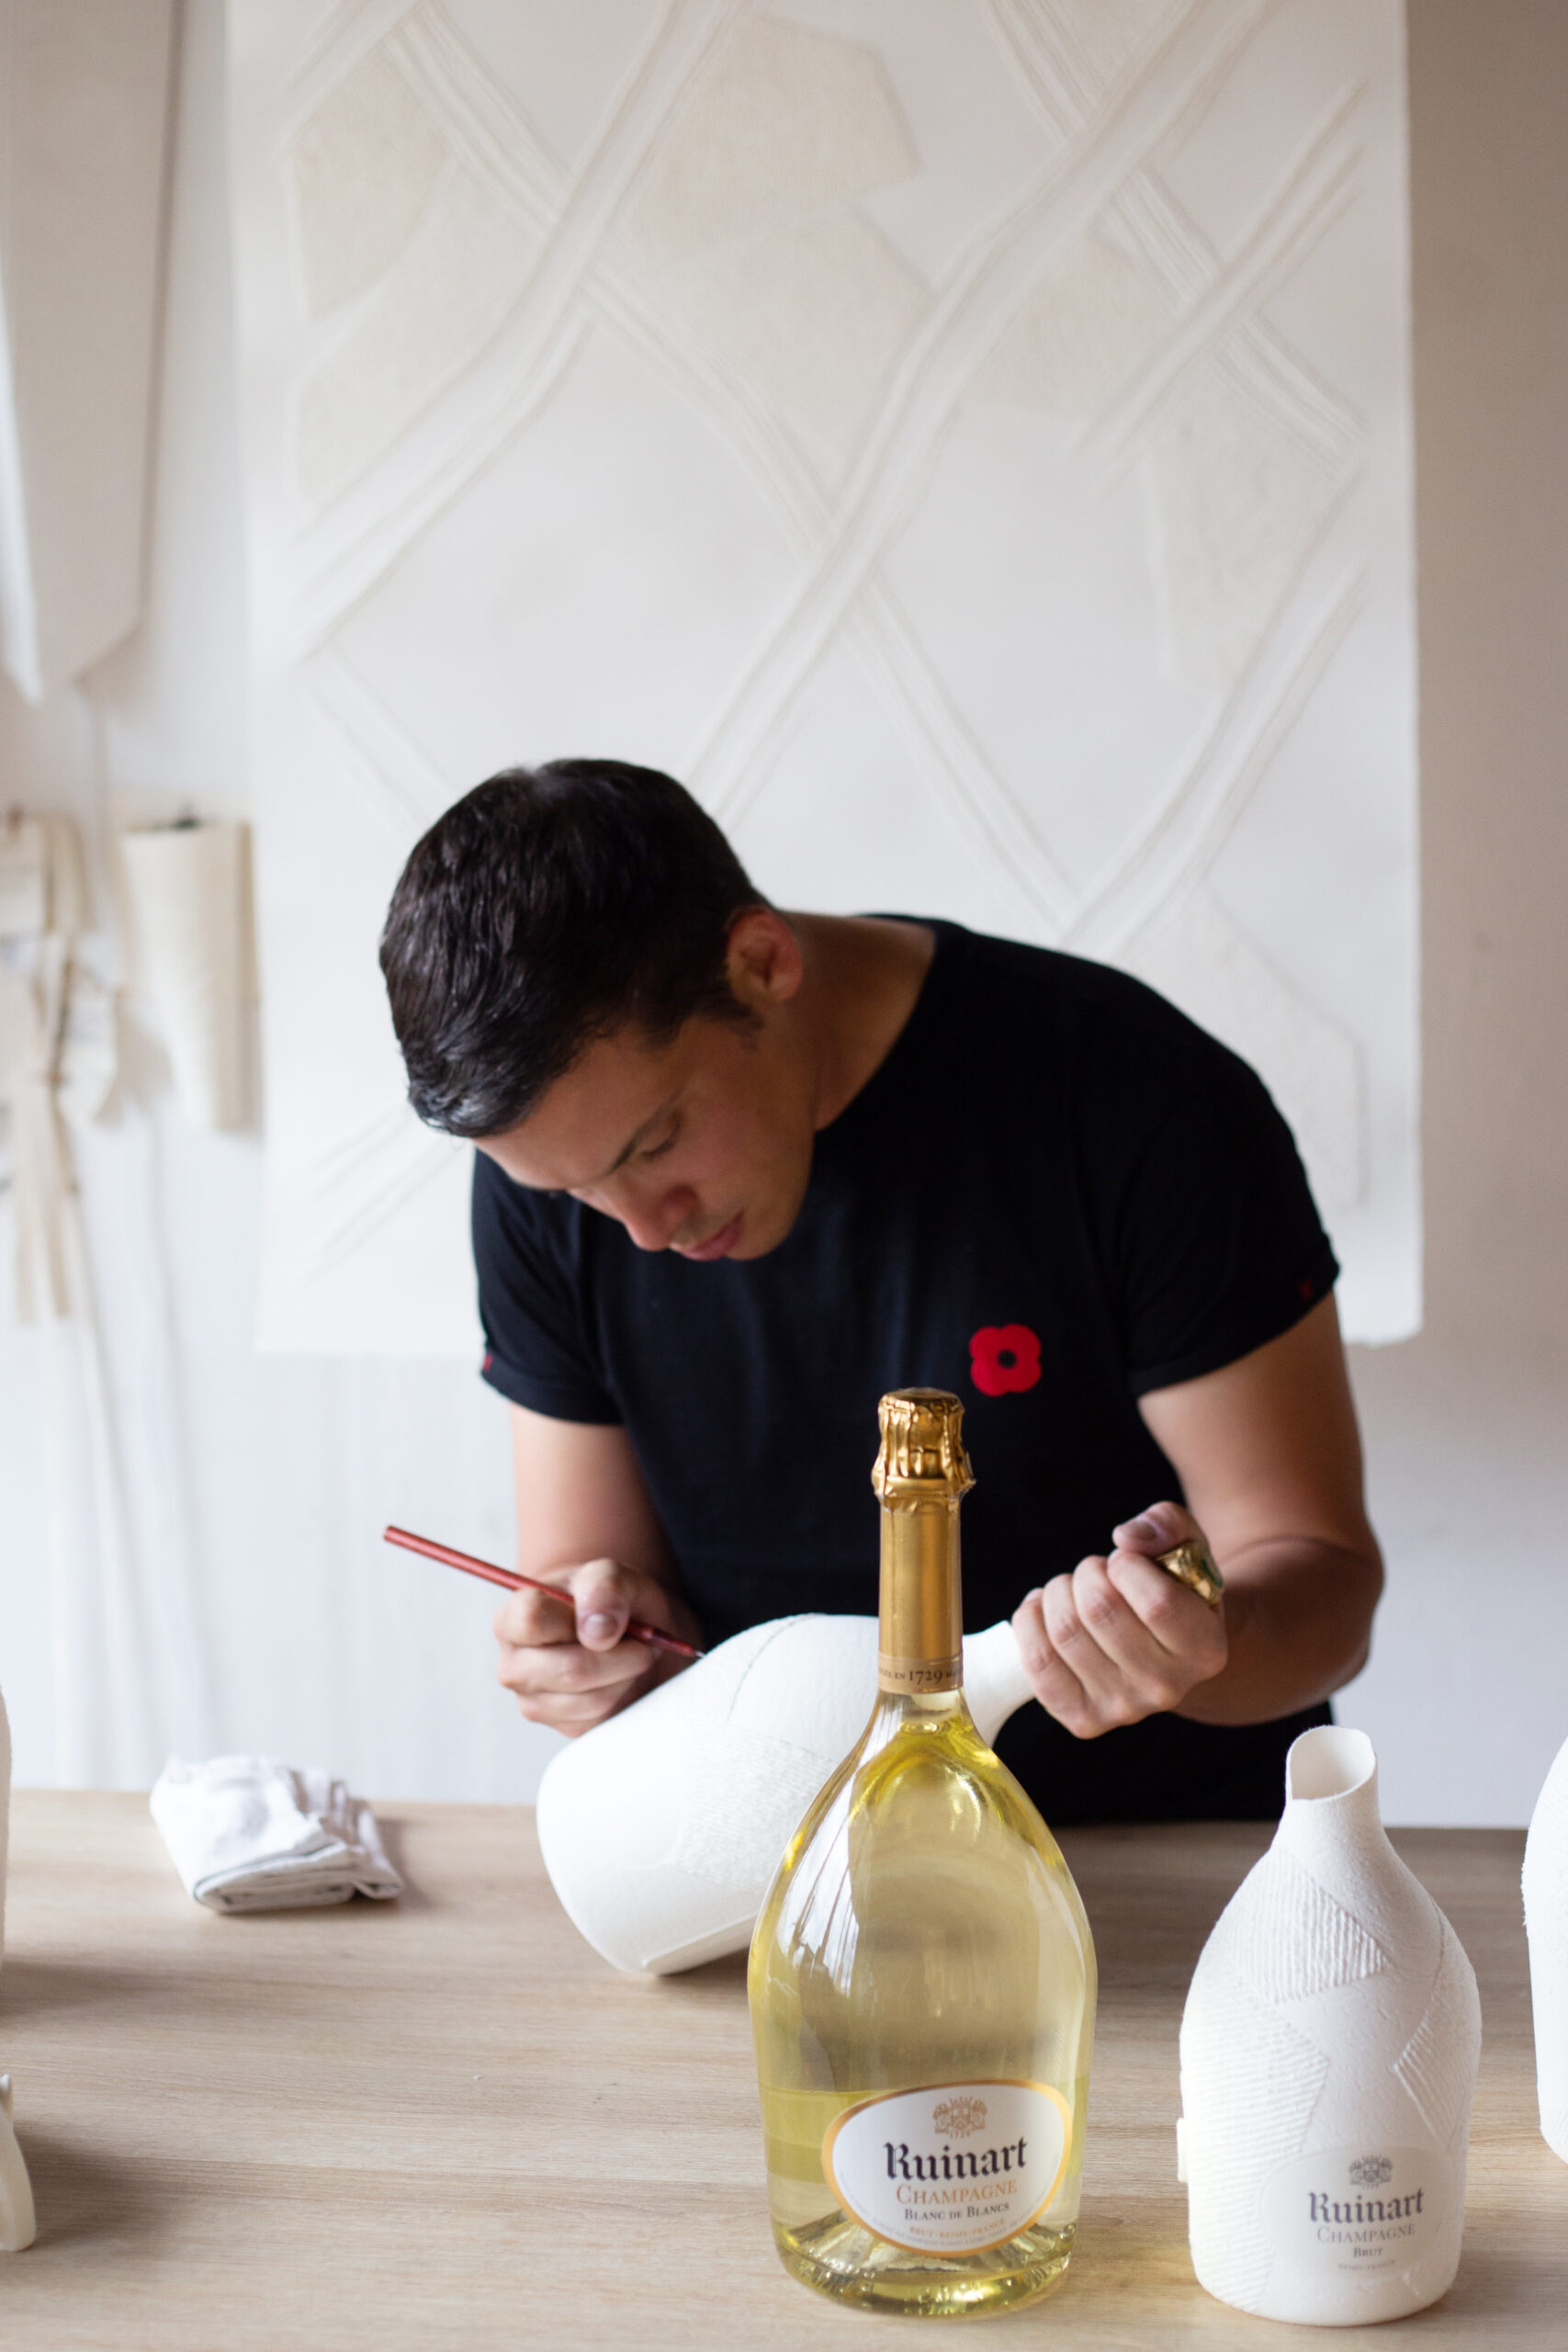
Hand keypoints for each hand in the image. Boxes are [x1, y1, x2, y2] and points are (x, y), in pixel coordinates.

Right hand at [493, 1558, 698, 1736]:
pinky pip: (601, 1718)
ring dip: (626, 1675)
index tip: (611, 1618)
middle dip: (620, 1655)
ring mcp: (533, 1701)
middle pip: (569, 1669)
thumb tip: (597, 1630)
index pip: (531, 1620)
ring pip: (591, 1699)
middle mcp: (513, 1664)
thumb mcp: (613, 1574)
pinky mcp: (561, 1727)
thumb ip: (604, 1585)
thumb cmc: (608, 1600)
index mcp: (512, 1618)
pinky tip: (621, 1676)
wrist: (622, 1631)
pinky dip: (624, 1694)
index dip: (578, 1620)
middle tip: (642, 1641)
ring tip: (632, 1654)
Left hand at [1011, 1500, 1227, 1739]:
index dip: (1127, 1566)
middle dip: (1087, 1572)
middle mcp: (1168, 1689)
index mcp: (1205, 1650)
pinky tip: (1045, 1610)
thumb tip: (1126, 1537)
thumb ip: (1167, 1524)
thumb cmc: (1174, 1586)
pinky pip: (1037, 1663)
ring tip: (1074, 1590)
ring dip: (1058, 1591)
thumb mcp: (1188, 1545)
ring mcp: (1124, 1710)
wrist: (1162, 1649)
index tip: (1124, 1559)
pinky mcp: (1083, 1720)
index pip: (1156, 1603)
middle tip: (1095, 1572)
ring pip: (1064, 1631)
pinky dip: (1030, 1621)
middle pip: (1100, 1611)